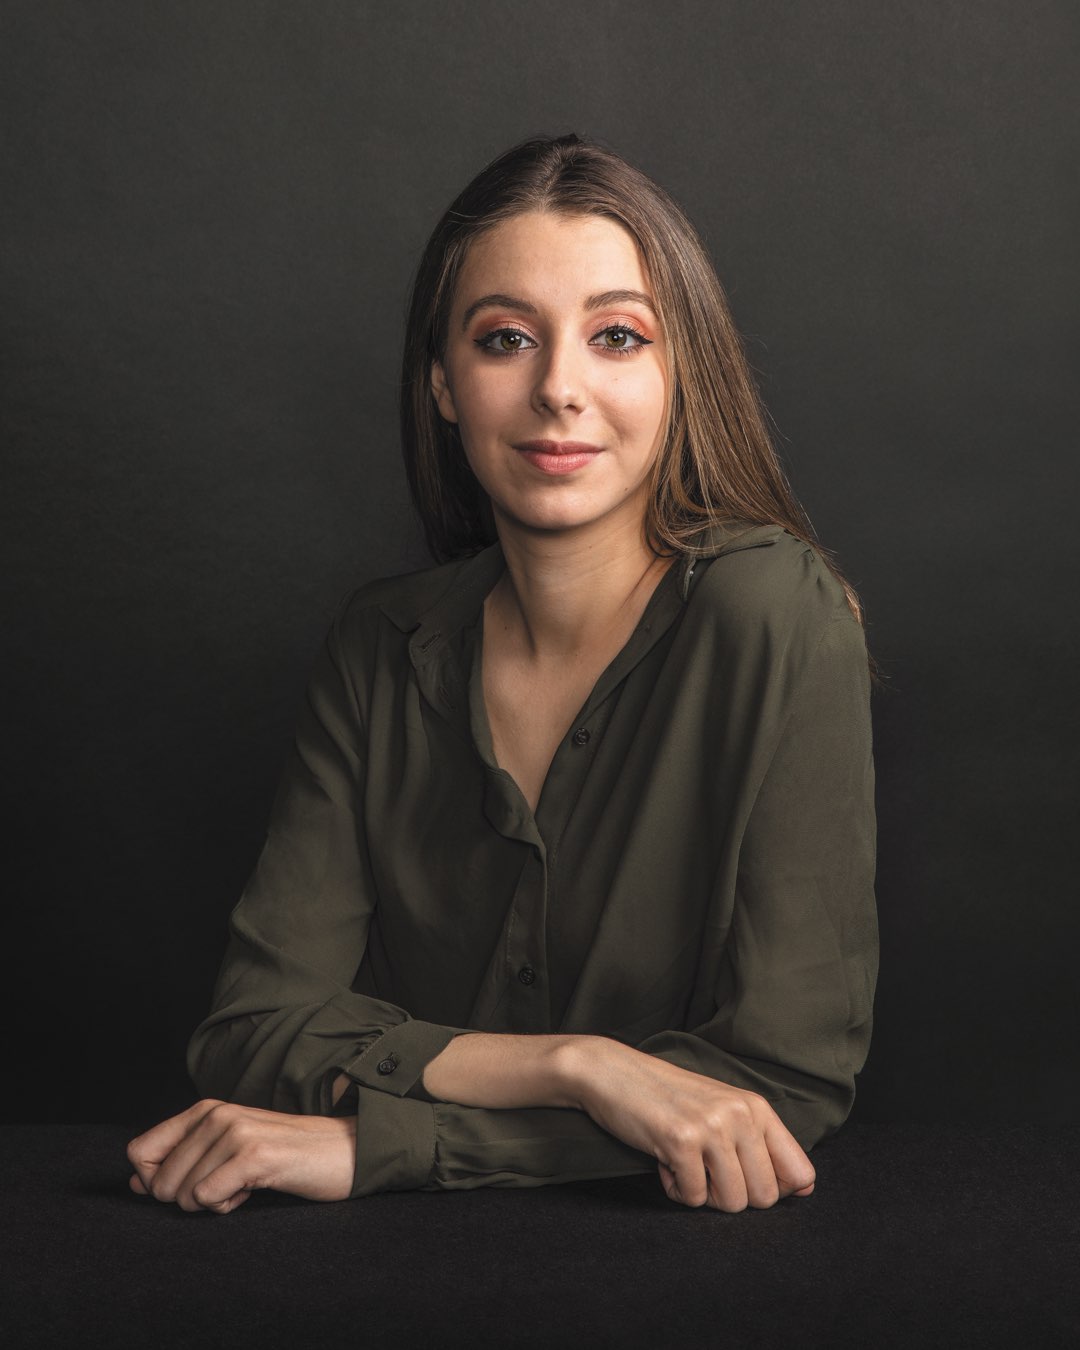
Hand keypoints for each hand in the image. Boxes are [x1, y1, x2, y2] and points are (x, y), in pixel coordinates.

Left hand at [126, 1100, 355, 1213]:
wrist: (342, 1151)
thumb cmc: (284, 1156)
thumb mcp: (228, 1151)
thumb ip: (182, 1161)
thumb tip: (136, 1182)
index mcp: (205, 1110)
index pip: (138, 1151)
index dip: (154, 1181)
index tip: (190, 1185)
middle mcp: (216, 1114)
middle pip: (158, 1182)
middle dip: (187, 1198)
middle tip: (228, 1185)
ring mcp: (235, 1132)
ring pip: (183, 1194)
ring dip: (212, 1203)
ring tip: (245, 1185)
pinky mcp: (253, 1155)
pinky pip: (207, 1199)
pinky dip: (226, 1207)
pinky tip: (252, 1191)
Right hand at [568, 1040, 815, 1212]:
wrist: (612, 1073)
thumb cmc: (668, 1097)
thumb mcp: (722, 1110)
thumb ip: (762, 1144)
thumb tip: (806, 1188)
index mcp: (756, 1107)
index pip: (800, 1170)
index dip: (777, 1189)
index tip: (744, 1178)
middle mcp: (740, 1114)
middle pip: (765, 1197)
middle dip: (733, 1195)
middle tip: (705, 1170)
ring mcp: (712, 1126)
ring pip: (733, 1202)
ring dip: (704, 1194)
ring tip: (684, 1164)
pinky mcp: (681, 1141)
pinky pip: (694, 1198)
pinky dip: (676, 1190)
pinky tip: (663, 1161)